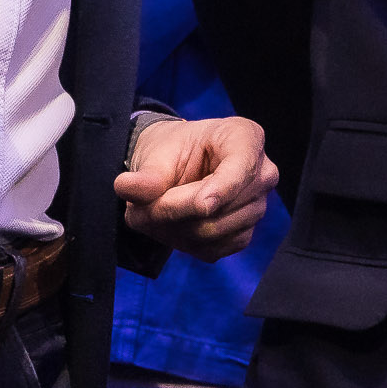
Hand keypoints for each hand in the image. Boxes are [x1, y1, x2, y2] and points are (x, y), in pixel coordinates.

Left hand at [116, 115, 275, 257]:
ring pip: (212, 232)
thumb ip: (146, 173)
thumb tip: (125, 187)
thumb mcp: (157, 153)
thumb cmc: (173, 150)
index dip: (221, 190)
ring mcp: (257, 207)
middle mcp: (261, 174)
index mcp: (245, 138)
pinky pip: (213, 249)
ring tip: (148, 214)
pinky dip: (183, 243)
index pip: (240, 170)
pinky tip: (168, 226)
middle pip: (218, 208)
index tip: (202, 205)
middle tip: (135, 209)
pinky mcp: (243, 234)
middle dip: (170, 211)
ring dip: (171, 230)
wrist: (178, 165)